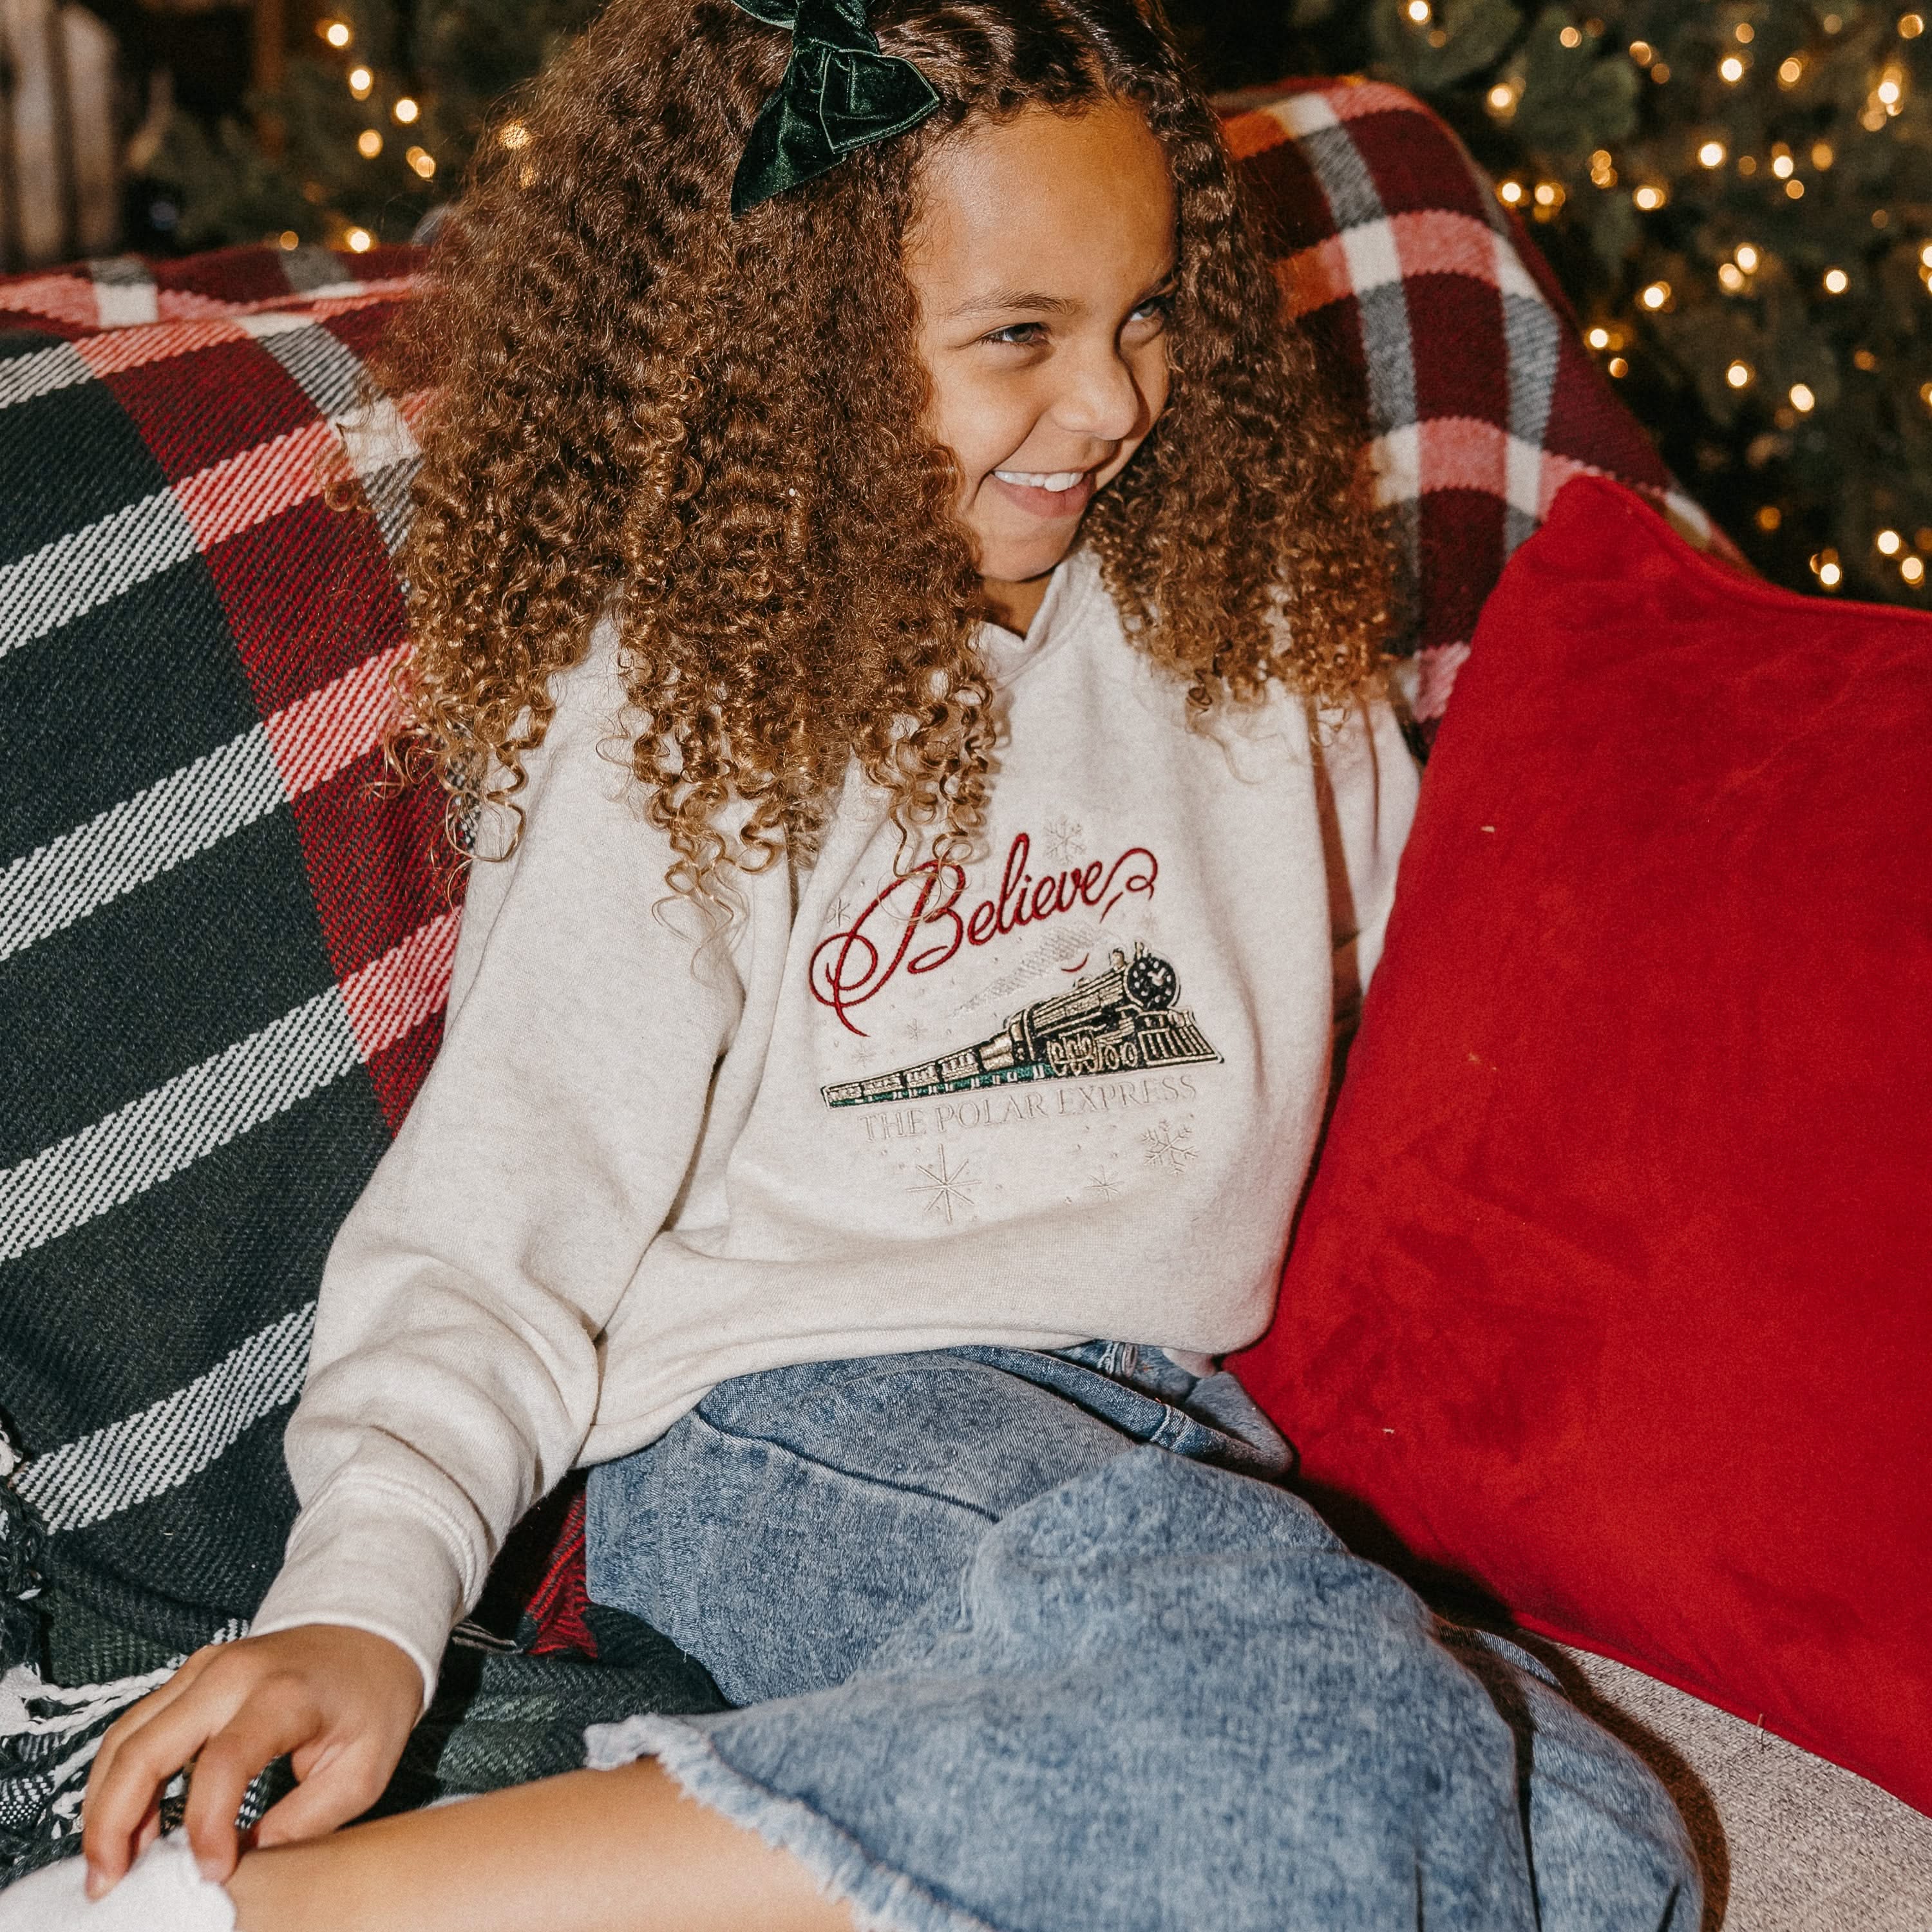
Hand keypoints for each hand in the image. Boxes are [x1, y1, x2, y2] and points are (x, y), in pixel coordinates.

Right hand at [81, 1624, 422, 1897]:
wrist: (372, 1631)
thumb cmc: (372, 1700)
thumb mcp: (363, 1769)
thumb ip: (304, 1821)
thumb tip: (242, 1864)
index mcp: (284, 1693)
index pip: (223, 1762)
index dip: (206, 1827)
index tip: (211, 1874)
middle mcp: (232, 1673)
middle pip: (146, 1746)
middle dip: (113, 1822)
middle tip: (108, 1884)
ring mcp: (205, 1668)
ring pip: (126, 1736)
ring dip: (106, 1805)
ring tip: (111, 1866)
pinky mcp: (191, 1675)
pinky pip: (136, 1727)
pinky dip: (119, 1780)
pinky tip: (130, 1828)